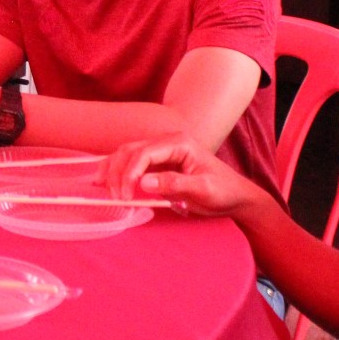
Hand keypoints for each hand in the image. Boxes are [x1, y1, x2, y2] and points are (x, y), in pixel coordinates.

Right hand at [102, 132, 258, 215]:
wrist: (235, 196)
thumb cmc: (224, 191)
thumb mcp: (203, 189)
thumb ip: (175, 184)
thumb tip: (143, 182)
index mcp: (179, 143)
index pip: (144, 152)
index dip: (129, 173)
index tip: (125, 195)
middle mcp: (166, 142)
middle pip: (130, 150)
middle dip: (117, 172)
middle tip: (116, 197)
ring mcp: (160, 151)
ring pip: (126, 154)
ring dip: (112, 170)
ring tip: (103, 188)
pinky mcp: (156, 164)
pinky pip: (130, 163)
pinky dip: (115, 171)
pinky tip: (103, 181)